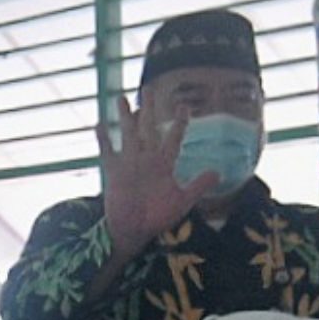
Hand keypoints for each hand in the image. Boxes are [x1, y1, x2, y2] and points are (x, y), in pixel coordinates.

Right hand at [99, 94, 216, 252]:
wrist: (134, 231)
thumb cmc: (159, 216)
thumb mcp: (182, 201)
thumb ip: (198, 185)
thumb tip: (219, 172)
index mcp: (165, 163)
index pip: (173, 137)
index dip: (179, 122)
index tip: (184, 106)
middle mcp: (147, 159)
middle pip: (148, 128)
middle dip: (149, 109)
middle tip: (148, 88)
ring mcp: (130, 163)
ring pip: (128, 134)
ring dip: (126, 117)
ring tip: (122, 98)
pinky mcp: (114, 172)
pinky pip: (108, 152)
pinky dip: (104, 139)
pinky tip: (99, 125)